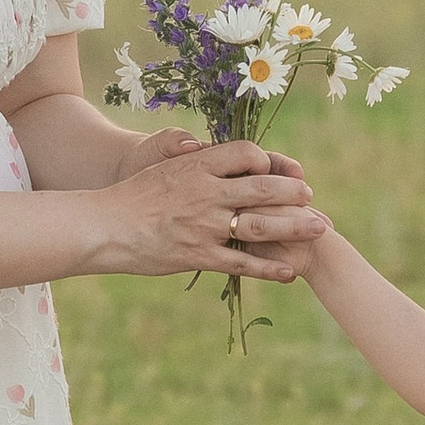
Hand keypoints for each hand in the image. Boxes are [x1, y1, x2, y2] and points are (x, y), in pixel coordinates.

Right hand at [98, 136, 324, 280]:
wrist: (105, 226)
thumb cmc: (134, 196)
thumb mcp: (166, 167)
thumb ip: (197, 161)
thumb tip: (221, 152)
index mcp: (198, 165)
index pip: (246, 153)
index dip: (267, 160)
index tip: (278, 170)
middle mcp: (206, 192)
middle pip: (263, 189)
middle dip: (294, 193)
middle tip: (312, 197)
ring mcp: (205, 225)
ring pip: (260, 225)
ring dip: (294, 227)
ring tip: (319, 230)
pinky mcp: (199, 255)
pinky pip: (242, 262)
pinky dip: (269, 268)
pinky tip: (289, 273)